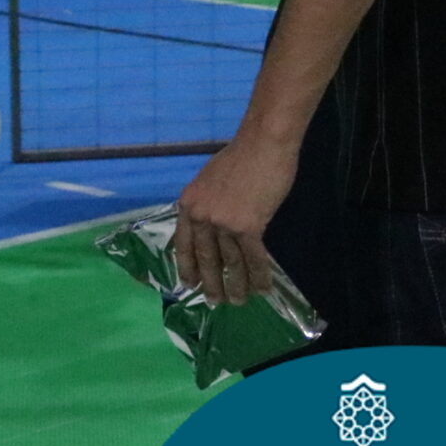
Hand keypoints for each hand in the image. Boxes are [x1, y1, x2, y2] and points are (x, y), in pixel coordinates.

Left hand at [173, 135, 298, 306]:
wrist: (263, 144)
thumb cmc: (241, 158)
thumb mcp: (209, 181)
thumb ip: (207, 204)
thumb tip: (212, 226)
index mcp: (188, 204)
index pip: (183, 243)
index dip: (186, 266)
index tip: (188, 284)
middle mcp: (201, 217)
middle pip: (206, 258)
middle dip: (211, 284)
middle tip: (215, 302)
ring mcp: (223, 223)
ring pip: (230, 263)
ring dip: (237, 285)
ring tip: (239, 301)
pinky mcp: (248, 227)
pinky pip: (254, 258)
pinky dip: (259, 276)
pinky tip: (263, 288)